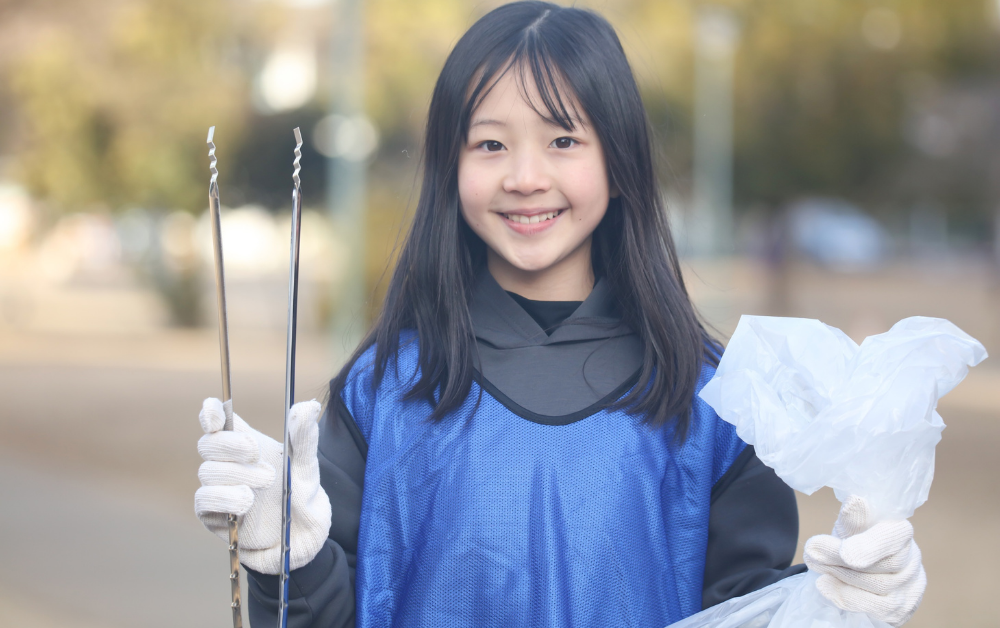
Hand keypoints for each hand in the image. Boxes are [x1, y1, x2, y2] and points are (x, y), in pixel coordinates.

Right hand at [194, 397, 331, 574]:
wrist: (301, 538)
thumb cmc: (300, 495)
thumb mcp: (306, 466)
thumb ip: (304, 437)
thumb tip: (309, 405)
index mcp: (245, 443)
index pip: (217, 422)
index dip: (210, 414)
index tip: (215, 412)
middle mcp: (227, 463)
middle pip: (209, 444)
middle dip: (230, 445)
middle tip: (256, 453)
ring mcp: (217, 488)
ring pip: (208, 471)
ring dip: (235, 473)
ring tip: (267, 481)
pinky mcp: (212, 515)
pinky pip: (205, 500)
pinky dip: (224, 497)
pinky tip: (246, 501)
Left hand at [804, 495, 925, 626]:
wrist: (847, 576)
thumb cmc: (851, 544)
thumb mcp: (847, 530)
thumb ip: (852, 521)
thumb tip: (857, 501)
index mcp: (900, 531)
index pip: (894, 535)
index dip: (870, 543)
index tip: (845, 552)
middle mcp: (912, 558)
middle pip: (887, 563)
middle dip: (844, 558)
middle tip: (812, 550)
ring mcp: (911, 586)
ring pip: (882, 585)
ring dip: (842, 575)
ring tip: (815, 564)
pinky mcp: (902, 610)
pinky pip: (878, 607)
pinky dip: (847, 596)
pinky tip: (824, 585)